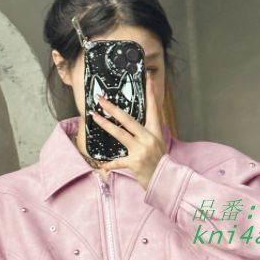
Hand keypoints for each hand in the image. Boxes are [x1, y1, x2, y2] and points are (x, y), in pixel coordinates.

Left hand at [88, 71, 166, 191]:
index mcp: (155, 132)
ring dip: (105, 124)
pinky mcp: (135, 162)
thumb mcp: (158, 144)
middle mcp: (148, 138)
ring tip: (94, 116)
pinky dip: (109, 164)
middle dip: (113, 108)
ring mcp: (141, 150)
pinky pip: (118, 161)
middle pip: (128, 119)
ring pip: (120, 133)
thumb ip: (148, 133)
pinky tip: (101, 165)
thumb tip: (135, 124)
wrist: (165, 181)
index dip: (151, 93)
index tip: (148, 78)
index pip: (154, 109)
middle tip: (102, 99)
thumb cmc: (160, 162)